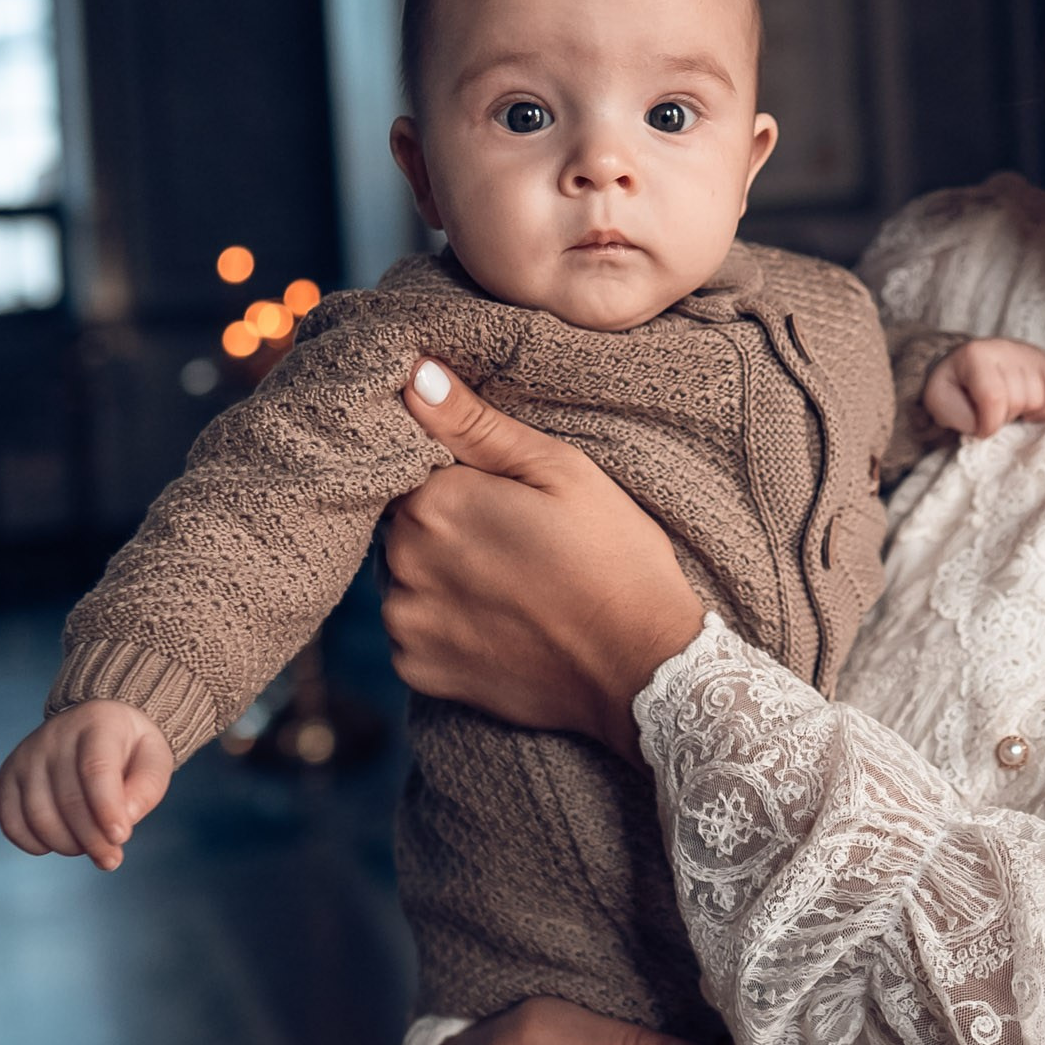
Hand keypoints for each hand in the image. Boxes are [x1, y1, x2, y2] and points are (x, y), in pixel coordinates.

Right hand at [0, 700, 173, 869]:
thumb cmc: (129, 748)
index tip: (121, 838)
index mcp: (98, 723)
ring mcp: (26, 755)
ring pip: (38, 816)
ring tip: (91, 846)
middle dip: (93, 839)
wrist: (95, 725)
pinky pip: (12, 822)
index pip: (95, 770)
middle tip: (112, 859)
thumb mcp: (154, 758)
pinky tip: (61, 842)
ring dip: (67, 844)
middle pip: (68, 799)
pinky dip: (35, 844)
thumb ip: (147, 788)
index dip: (107, 809)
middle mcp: (55, 735)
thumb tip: (125, 819)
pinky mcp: (8, 775)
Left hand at [383, 359, 705, 763]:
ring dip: (440, 572)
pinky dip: (443, 622)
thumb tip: (413, 375)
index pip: (411, 464)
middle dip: (447, 522)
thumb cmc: (613, 557)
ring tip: (511, 581)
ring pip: (405, 575)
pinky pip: (412, 629)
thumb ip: (476, 423)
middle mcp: (403, 561)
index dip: (458, 474)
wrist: (641, 669)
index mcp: (435, 501)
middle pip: (404, 521)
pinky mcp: (418, 670)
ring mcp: (406, 621)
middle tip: (516, 537)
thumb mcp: (561, 470)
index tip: (504, 494)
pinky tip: (499, 620)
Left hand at [922, 337, 1044, 436]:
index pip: (994, 398)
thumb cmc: (952, 389)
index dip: (989, 424)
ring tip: (1007, 408)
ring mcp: (1028, 353)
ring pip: (1040, 399)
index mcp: (976, 355)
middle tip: (991, 414)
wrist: (960, 368)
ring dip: (1023, 413)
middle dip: (1004, 417)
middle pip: (1019, 399)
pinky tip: (1028, 410)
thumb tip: (991, 427)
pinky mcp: (1044, 361)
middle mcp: (1006, 348)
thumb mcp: (941, 405)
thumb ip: (962, 419)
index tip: (981, 430)